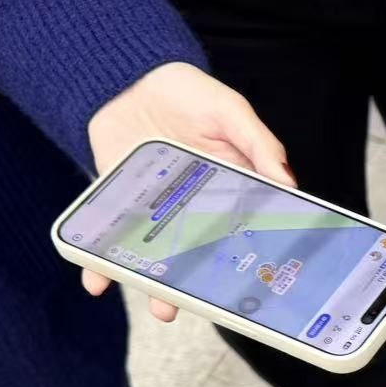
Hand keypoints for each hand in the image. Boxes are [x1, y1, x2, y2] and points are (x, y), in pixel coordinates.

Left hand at [84, 62, 291, 321]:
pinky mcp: (119, 207)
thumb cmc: (188, 93)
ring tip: (161, 307)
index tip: (256, 287)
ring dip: (156, 287)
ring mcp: (156, 213)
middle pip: (201, 258)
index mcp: (230, 192)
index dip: (250, 261)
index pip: (244, 234)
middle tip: (213, 306)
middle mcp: (194, 211)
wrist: (128, 78)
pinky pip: (111, 241)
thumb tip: (288, 182)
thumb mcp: (230, 112)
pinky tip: (97, 281)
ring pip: (157, 259)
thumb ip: (259, 144)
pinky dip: (100, 263)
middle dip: (203, 287)